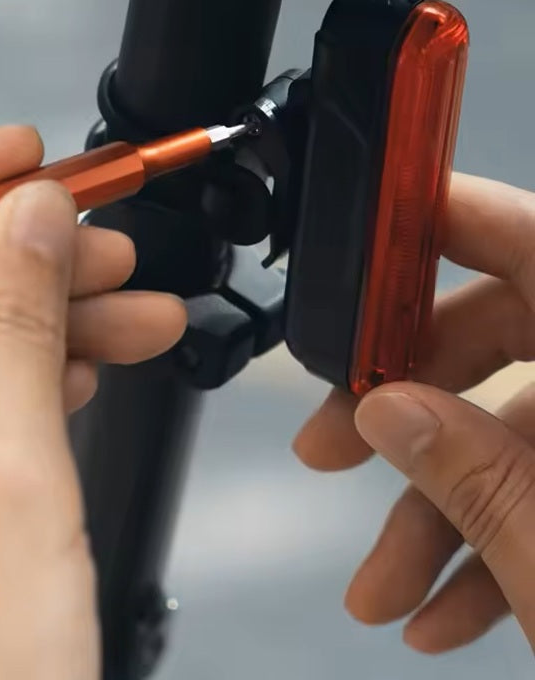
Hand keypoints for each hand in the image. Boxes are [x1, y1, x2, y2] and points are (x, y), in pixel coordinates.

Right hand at [294, 173, 534, 653]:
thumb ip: (478, 479)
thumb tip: (386, 408)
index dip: (450, 225)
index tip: (371, 245)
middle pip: (513, 336)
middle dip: (407, 399)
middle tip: (327, 448)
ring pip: (525, 433)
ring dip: (439, 507)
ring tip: (381, 591)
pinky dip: (496, 547)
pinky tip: (445, 617)